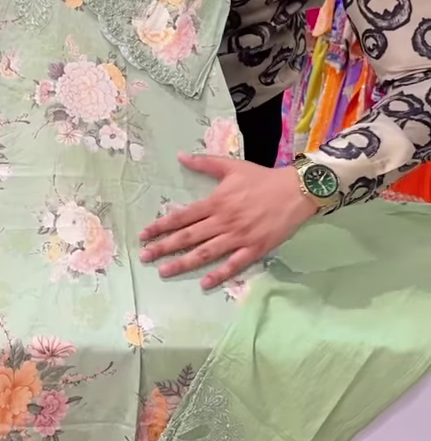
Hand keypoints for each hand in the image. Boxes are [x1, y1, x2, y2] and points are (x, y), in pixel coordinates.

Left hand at [139, 155, 316, 289]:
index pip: (182, 216)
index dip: (161, 226)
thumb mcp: (232, 166)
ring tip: (164, 271)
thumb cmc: (262, 178)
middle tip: (145, 257)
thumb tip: (181, 156)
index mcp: (216, 202)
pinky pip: (234, 264)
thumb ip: (205, 163)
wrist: (296, 190)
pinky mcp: (255, 249)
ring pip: (206, 252)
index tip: (144, 235)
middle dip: (164, 247)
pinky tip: (205, 283)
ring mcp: (239, 237)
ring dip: (183, 263)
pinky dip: (219, 275)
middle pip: (188, 236)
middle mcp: (224, 221)